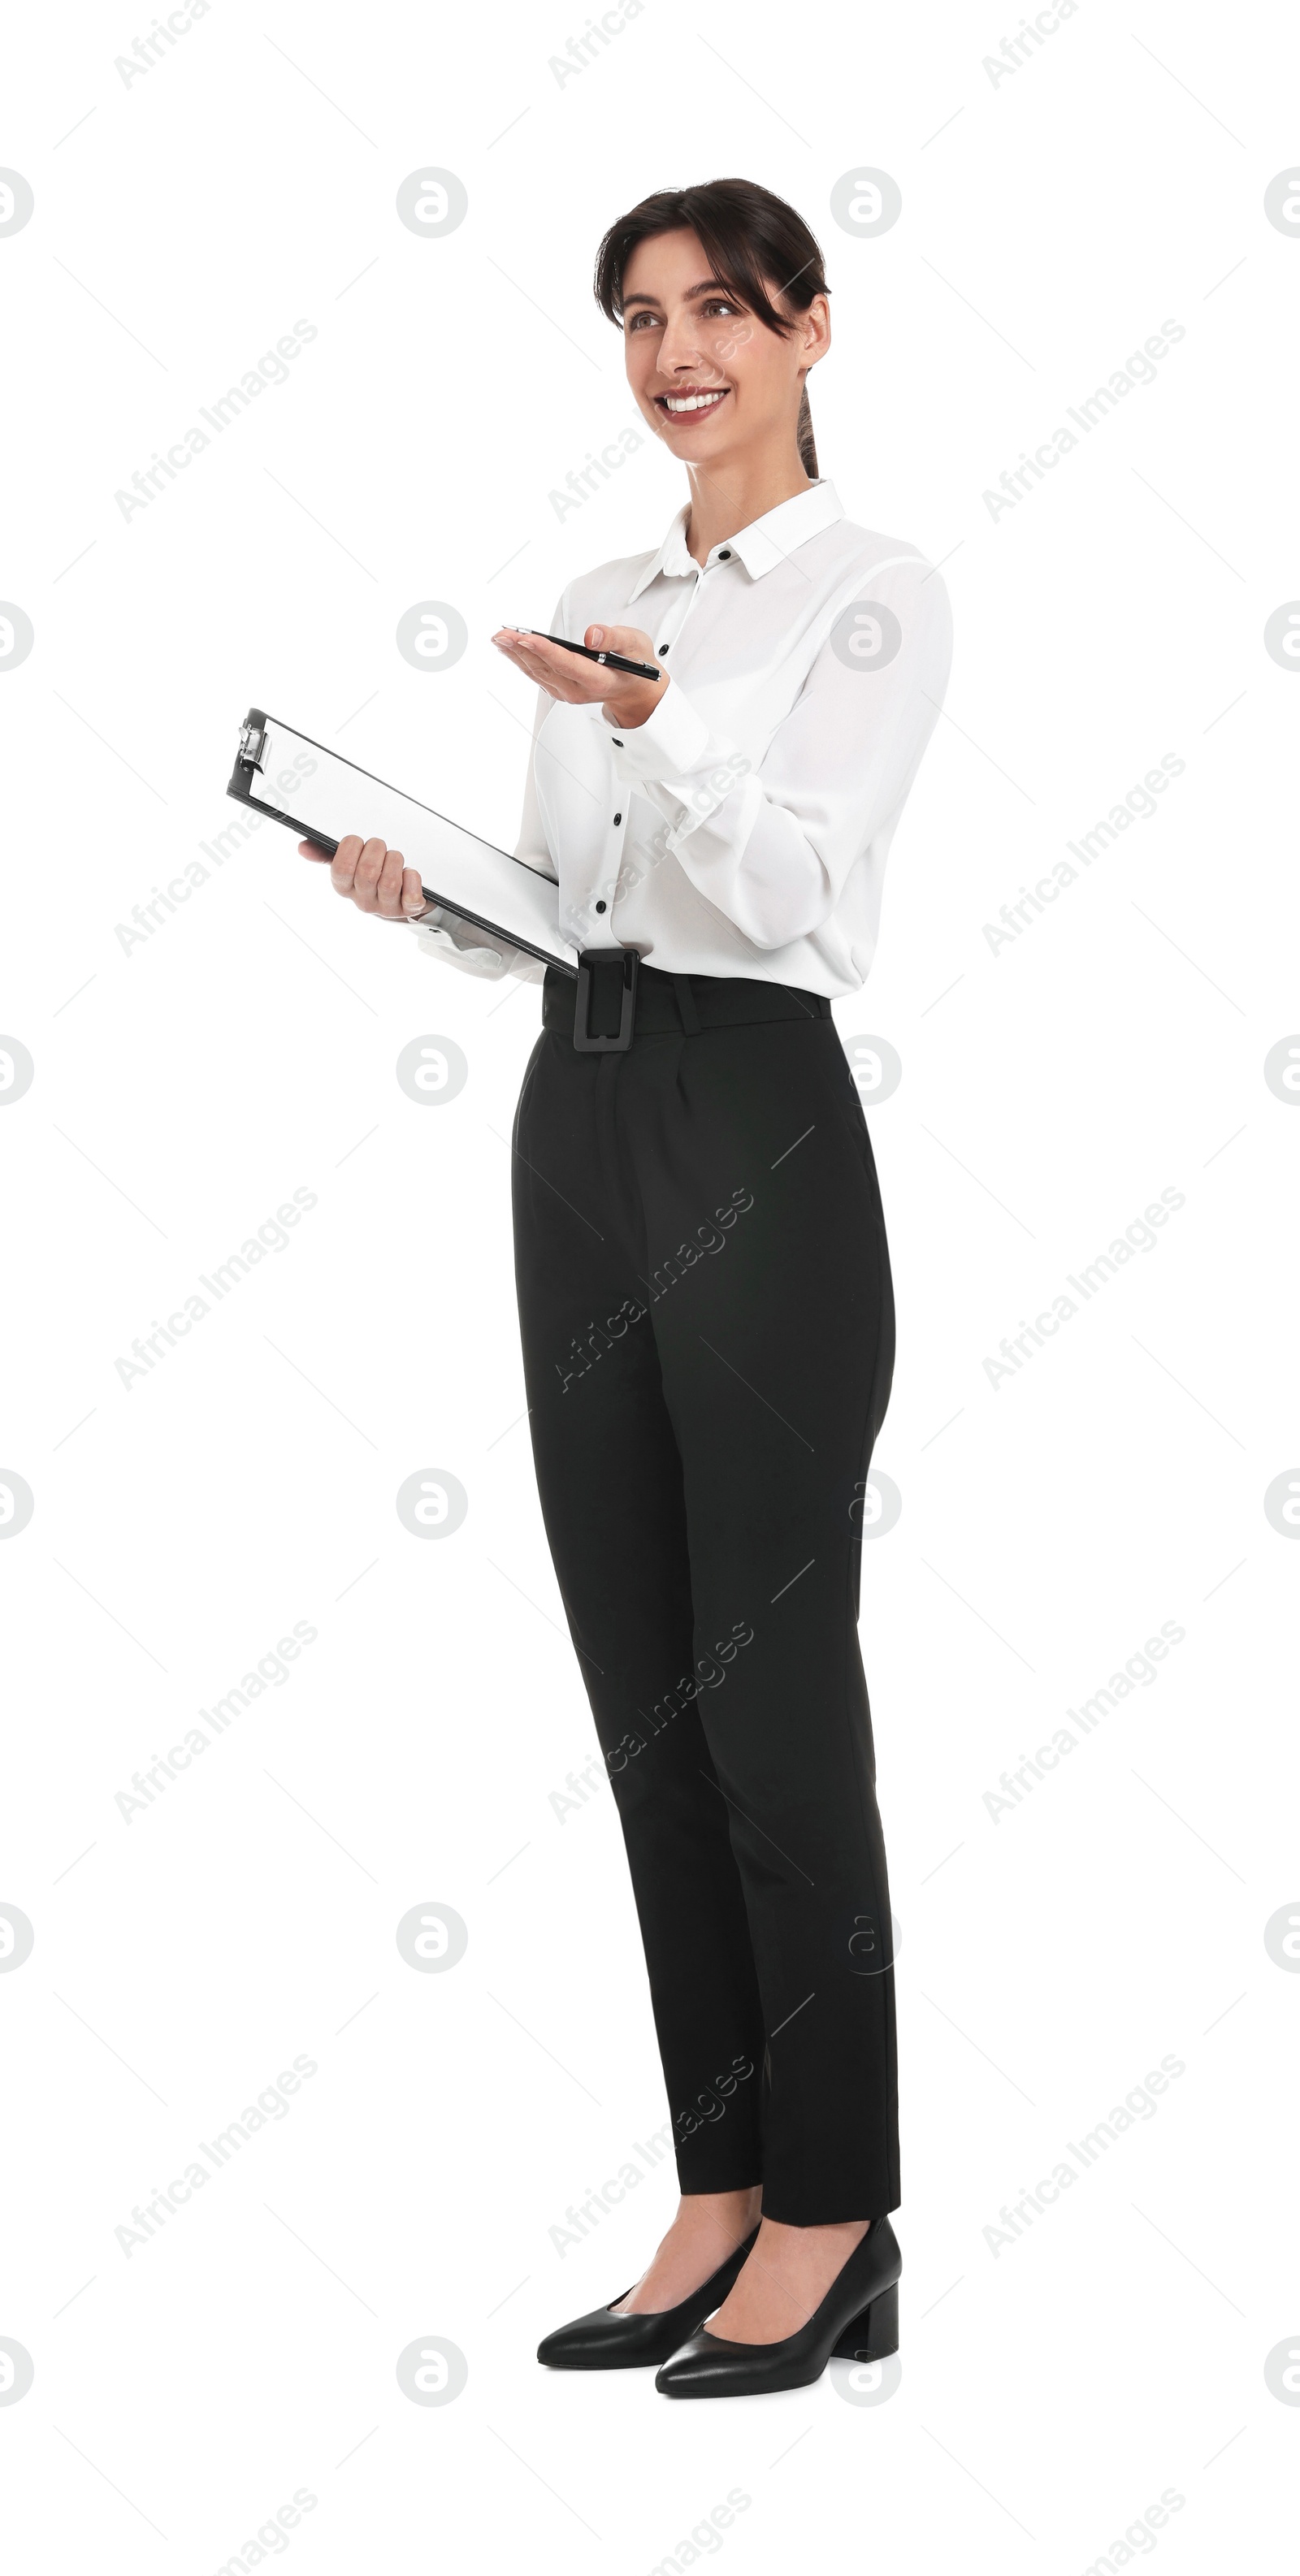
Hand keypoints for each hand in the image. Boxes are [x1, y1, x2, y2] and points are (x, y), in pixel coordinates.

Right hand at [298, 833, 428, 921]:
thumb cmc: (372, 876)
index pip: (341, 868)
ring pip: (390, 881)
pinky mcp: (407, 910)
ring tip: (394, 859)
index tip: (357, 841)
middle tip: (379, 847)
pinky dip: (413, 878)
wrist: (400, 899)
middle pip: (367, 872)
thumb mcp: (348, 864)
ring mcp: (385, 908)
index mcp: (344, 887)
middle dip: (377, 849)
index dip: (351, 848)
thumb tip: (303, 847)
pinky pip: (411, 895)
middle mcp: (363, 900)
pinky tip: (409, 874)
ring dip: (395, 861)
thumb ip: (326, 854)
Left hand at [491, 623, 664, 729]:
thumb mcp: (635, 645)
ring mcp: (566, 692)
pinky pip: (535, 674)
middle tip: (502, 633)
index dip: (544, 650)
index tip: (525, 636)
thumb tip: (592, 636)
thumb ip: (615, 638)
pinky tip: (509, 648)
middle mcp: (578, 690)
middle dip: (520, 649)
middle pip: (544, 668)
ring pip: (536, 672)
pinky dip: (521, 659)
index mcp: (598, 680)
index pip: (566, 664)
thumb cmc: (635, 665)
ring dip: (515, 654)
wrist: (634, 689)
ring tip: (499, 637)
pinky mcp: (558, 689)